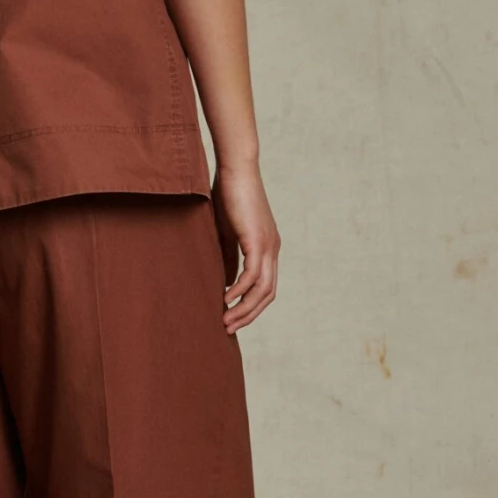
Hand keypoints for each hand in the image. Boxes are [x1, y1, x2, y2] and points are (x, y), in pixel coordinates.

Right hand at [211, 161, 279, 332]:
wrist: (236, 169)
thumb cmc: (228, 195)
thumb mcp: (227, 232)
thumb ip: (228, 256)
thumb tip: (226, 281)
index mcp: (267, 248)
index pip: (265, 286)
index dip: (250, 305)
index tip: (232, 317)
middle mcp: (272, 249)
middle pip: (268, 294)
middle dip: (248, 314)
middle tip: (228, 328)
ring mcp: (268, 246)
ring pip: (262, 289)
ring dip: (244, 308)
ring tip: (225, 321)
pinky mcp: (258, 241)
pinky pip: (252, 275)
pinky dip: (239, 290)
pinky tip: (225, 298)